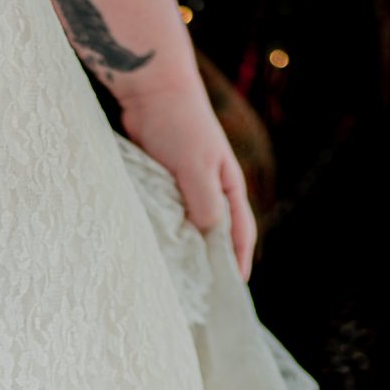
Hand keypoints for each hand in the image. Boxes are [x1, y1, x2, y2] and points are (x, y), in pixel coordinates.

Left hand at [117, 79, 256, 280]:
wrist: (153, 92)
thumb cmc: (180, 124)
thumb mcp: (196, 166)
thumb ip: (205, 202)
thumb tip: (207, 236)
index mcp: (228, 188)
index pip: (239, 234)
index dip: (238, 263)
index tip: (233, 291)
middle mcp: (210, 191)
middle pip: (213, 236)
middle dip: (209, 264)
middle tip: (200, 297)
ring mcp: (185, 188)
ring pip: (187, 229)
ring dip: (182, 252)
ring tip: (173, 282)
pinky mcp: (163, 184)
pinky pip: (165, 217)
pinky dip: (162, 234)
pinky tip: (150, 251)